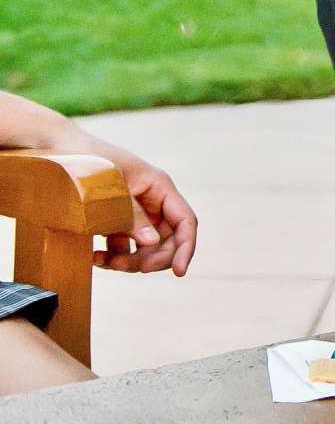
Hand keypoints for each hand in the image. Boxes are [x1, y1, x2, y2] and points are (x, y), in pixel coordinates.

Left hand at [70, 130, 197, 274]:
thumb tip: (154, 242)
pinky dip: (114, 256)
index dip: (186, 248)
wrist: (60, 151)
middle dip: (153, 258)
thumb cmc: (86, 163)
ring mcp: (137, 211)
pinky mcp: (120, 220)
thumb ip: (132, 216)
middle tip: (132, 269)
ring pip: (147, 248)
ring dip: (131, 262)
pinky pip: (126, 247)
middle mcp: (153, 200)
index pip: (185, 221)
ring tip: (104, 262)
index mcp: (158, 186)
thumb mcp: (109, 189)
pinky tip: (95, 256)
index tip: (178, 272)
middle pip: (168, 240)